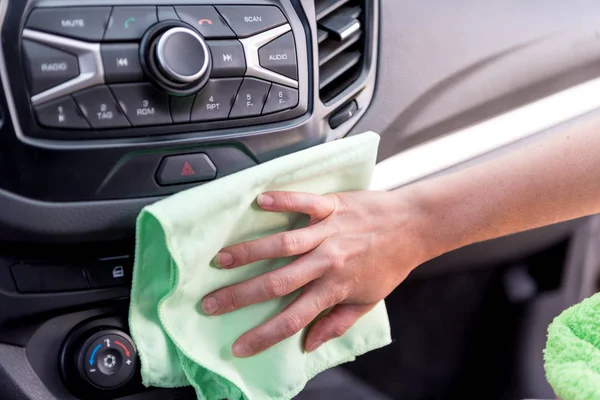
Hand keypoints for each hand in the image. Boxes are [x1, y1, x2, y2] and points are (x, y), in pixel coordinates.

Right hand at [202, 190, 433, 357]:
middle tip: (209, 304)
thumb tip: (308, 344)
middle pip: (278, 283)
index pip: (294, 319)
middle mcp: (328, 262)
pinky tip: (258, 201)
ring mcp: (329, 232)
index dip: (264, 335)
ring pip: (282, 245)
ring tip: (220, 259)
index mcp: (335, 288)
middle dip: (240, 296)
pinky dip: (283, 202)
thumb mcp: (368, 301)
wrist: (415, 226)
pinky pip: (304, 203)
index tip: (239, 346)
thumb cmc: (391, 263)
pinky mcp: (332, 206)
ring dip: (249, 252)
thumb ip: (337, 323)